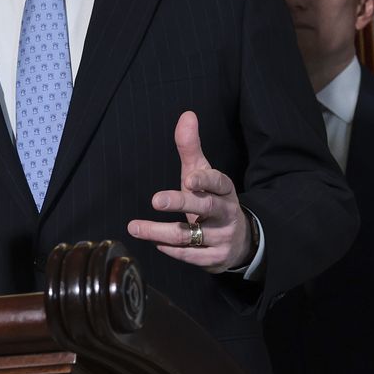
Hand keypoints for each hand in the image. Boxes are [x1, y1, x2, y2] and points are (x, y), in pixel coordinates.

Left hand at [127, 112, 252, 272]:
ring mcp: (222, 237)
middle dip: (181, 203)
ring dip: (160, 232)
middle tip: (156, 200)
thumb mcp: (203, 174)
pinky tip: (156, 243)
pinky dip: (172, 250)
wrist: (238, 239)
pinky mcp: (215, 258)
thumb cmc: (212, 199)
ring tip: (134, 227)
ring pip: (190, 236)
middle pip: (205, 208)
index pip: (219, 182)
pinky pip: (191, 256)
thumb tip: (187, 115)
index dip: (206, 180)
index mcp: (224, 190)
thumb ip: (191, 147)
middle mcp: (226, 213)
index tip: (190, 178)